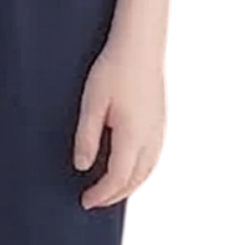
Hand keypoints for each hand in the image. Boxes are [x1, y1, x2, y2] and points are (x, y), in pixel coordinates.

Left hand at [73, 32, 168, 208]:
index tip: (85, 201)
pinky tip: (133, 170)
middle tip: (95, 201)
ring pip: (150, 171)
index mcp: (132, 135)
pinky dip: (143, 173)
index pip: (118, 178)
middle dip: (115, 196)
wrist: (142, 43)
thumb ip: (86, 137)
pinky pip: (156, 158)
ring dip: (131, 187)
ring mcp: (160, 130)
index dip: (101, 194)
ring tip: (112, 192)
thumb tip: (82, 167)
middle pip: (136, 180)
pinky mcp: (163, 121)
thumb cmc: (113, 69)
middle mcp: (151, 137)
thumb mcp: (92, 103)